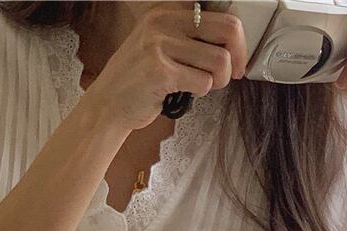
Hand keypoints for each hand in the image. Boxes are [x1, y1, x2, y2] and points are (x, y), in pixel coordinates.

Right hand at [85, 2, 248, 131]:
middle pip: (228, 30)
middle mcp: (164, 21)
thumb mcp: (162, 45)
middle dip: (237, 59)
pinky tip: (184, 92)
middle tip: (232, 75)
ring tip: (200, 86)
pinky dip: (200, 93)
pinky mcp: (160, 71)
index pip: (222, 16)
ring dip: (218, 81)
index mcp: (168, 11)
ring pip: (220, 61)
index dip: (237, 41)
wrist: (109, 103)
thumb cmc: (141, 79)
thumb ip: (192, 40)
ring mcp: (160, 44)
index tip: (236, 59)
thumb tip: (234, 48)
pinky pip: (203, 83)